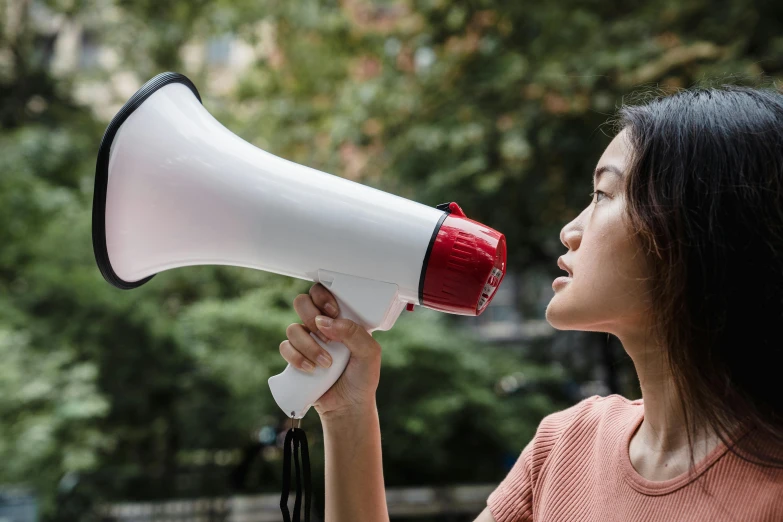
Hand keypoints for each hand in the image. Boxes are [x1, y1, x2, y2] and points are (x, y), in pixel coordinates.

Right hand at [279, 283, 381, 417]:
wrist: (348, 407)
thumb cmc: (362, 378)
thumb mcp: (369, 353)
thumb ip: (353, 332)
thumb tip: (325, 321)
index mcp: (340, 318)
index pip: (323, 292)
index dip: (323, 297)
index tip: (333, 312)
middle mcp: (321, 326)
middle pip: (302, 302)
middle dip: (312, 317)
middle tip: (327, 337)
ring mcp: (306, 341)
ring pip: (293, 328)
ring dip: (309, 346)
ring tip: (326, 363)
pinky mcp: (295, 357)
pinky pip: (284, 347)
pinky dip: (297, 358)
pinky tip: (311, 369)